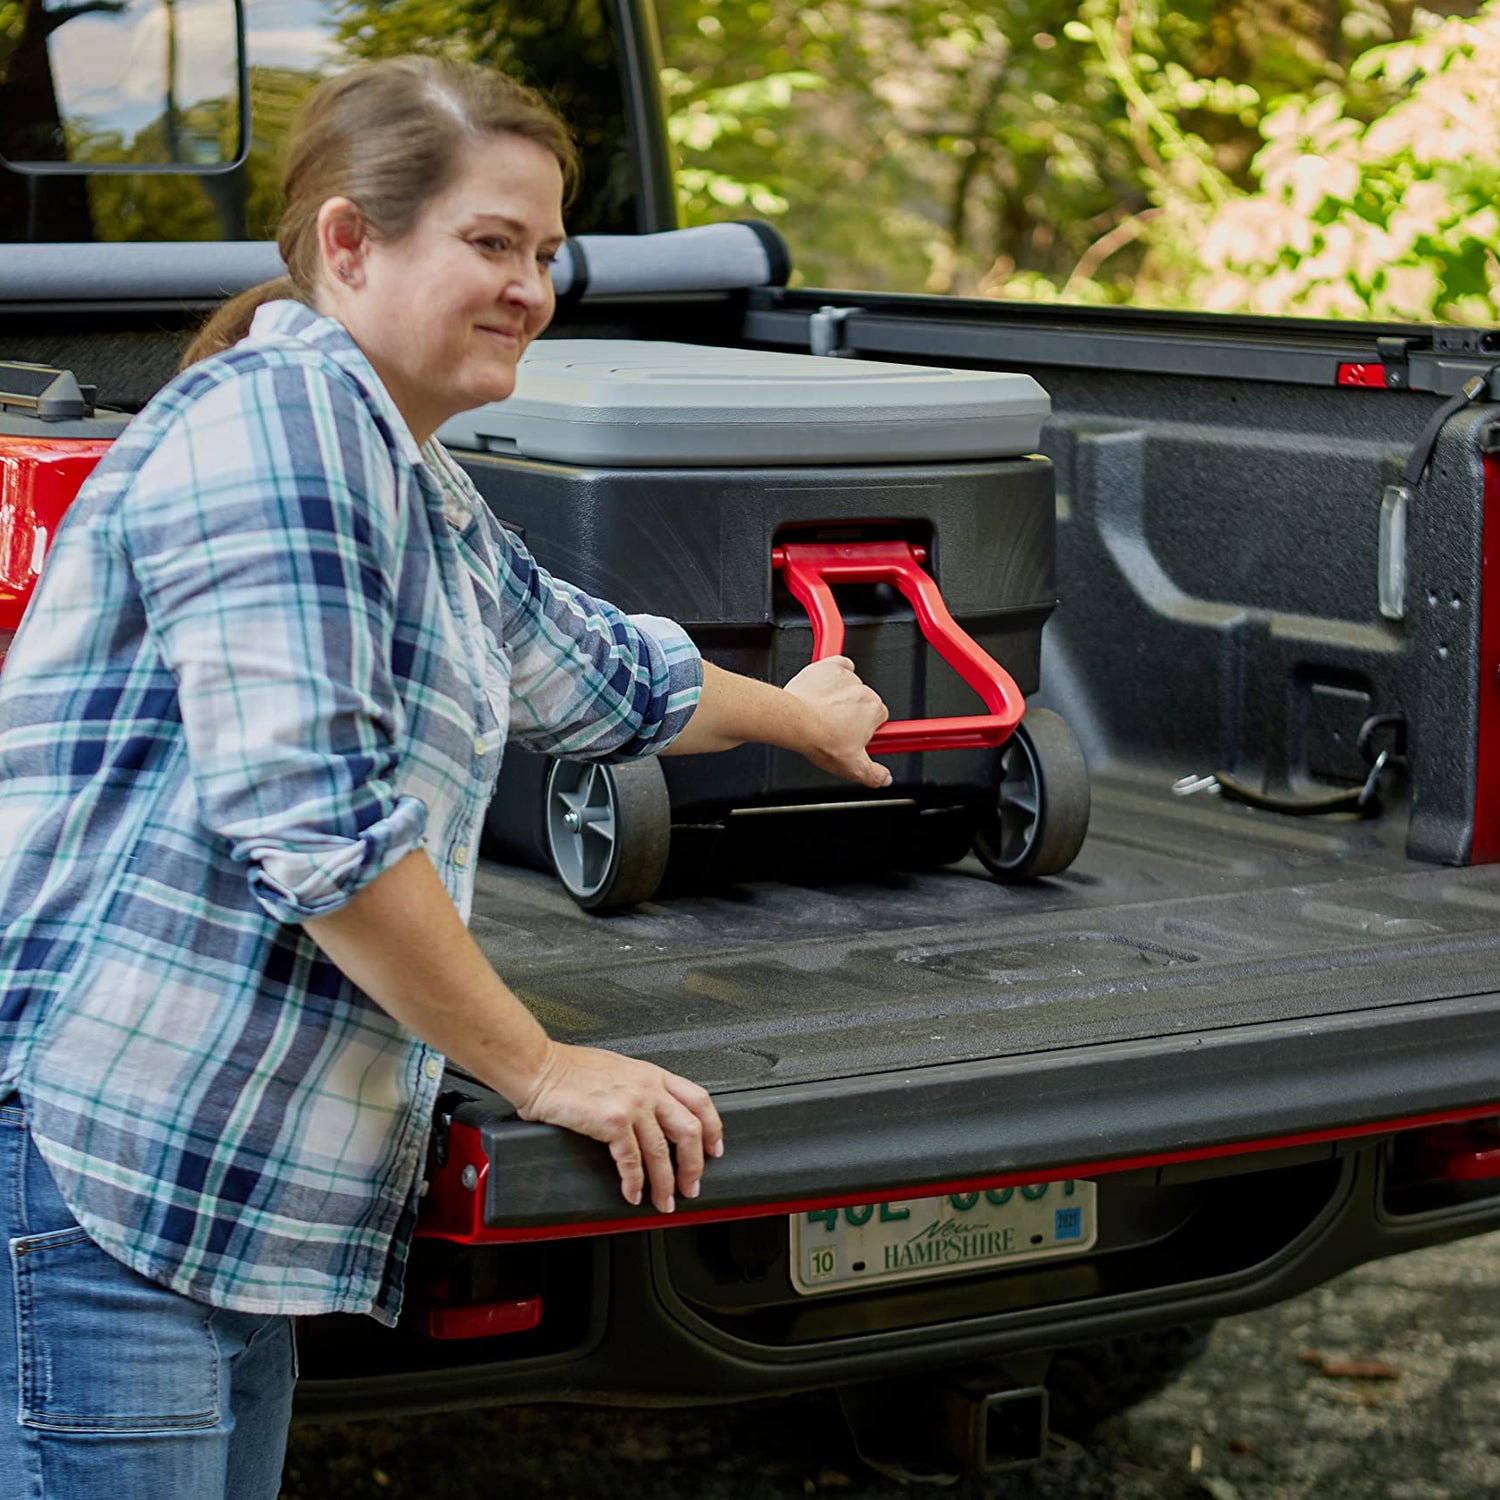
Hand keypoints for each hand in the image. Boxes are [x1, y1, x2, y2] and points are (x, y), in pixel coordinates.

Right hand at [516, 1041, 724, 1211]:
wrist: (540, 1068)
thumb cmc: (570, 1068)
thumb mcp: (619, 1070)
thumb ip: (641, 1089)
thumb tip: (654, 1118)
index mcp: (652, 1075)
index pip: (699, 1101)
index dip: (712, 1129)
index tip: (714, 1149)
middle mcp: (648, 1088)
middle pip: (689, 1130)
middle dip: (694, 1165)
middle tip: (692, 1186)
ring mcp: (632, 1104)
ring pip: (662, 1152)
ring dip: (666, 1184)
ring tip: (663, 1201)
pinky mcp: (612, 1121)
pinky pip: (632, 1161)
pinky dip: (635, 1183)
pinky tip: (633, 1193)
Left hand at [784, 655, 891, 788]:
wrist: (795, 721)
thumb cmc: (821, 738)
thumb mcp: (852, 767)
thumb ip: (875, 775)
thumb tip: (885, 779)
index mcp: (875, 710)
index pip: (880, 719)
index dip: (869, 729)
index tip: (859, 735)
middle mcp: (864, 690)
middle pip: (864, 702)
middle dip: (853, 715)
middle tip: (836, 729)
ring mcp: (846, 678)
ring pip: (849, 686)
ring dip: (840, 697)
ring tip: (824, 713)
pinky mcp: (828, 667)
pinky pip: (839, 664)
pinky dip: (834, 673)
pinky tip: (827, 687)